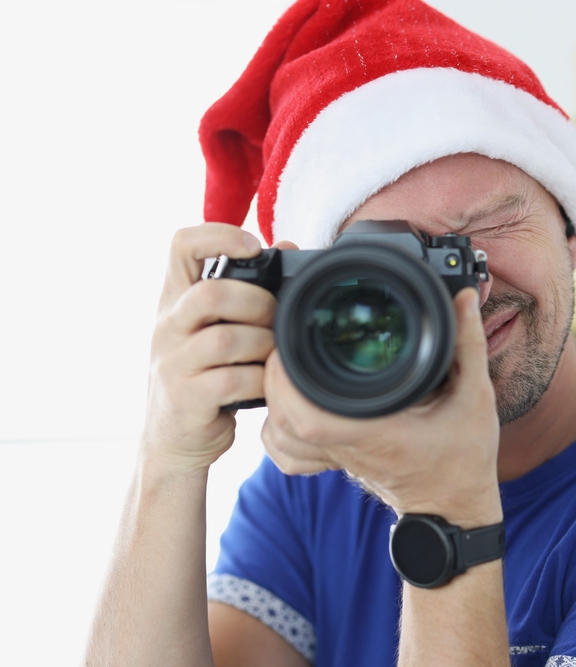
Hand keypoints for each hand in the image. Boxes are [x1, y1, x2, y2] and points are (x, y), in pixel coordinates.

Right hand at [141, 223, 275, 472]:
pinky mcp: (186, 398)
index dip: (220, 236)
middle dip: (258, 303)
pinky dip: (260, 380)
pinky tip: (266, 384)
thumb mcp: (214, 328)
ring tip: (272, 355)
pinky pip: (233, 380)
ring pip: (226, 338)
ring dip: (263, 345)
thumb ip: (244, 292)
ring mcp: (173, 362)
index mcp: (175, 299)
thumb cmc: (206, 375)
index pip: (182, 245)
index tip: (254, 248)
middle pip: (211, 293)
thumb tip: (289, 247)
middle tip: (274, 319)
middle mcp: (167, 325)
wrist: (174, 440)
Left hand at [261, 287, 501, 526]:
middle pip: (282, 418)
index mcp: (376, 431)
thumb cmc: (465, 457)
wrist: (453, 506)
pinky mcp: (334, 460)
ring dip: (272, 397)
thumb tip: (464, 300)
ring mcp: (337, 457)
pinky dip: (276, 427)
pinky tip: (287, 402)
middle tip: (288, 338)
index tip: (293, 341)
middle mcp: (348, 446)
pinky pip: (286, 452)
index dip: (286, 378)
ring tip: (285, 361)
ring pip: (278, 435)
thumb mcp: (477, 396)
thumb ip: (469, 345)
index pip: (308, 414)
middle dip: (274, 376)